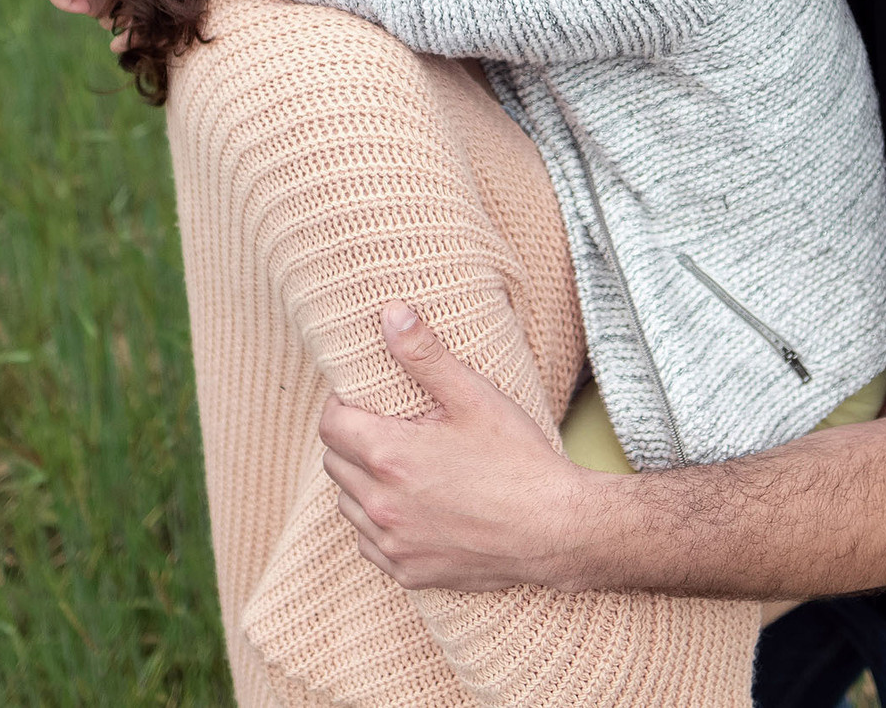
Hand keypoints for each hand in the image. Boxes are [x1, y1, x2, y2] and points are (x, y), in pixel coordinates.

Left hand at [319, 303, 598, 591]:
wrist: (555, 530)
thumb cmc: (518, 460)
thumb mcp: (473, 397)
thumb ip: (424, 355)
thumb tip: (390, 313)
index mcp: (389, 456)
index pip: (330, 425)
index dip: (342, 405)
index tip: (366, 400)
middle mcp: (381, 504)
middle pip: (335, 463)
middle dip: (353, 441)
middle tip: (389, 428)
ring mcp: (393, 543)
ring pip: (349, 505)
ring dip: (363, 483)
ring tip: (402, 467)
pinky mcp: (408, 572)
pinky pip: (370, 544)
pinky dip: (380, 525)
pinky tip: (413, 508)